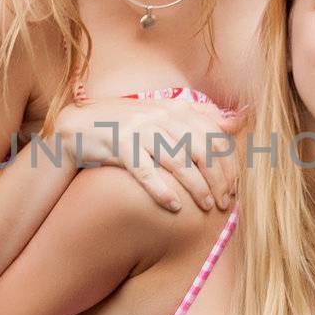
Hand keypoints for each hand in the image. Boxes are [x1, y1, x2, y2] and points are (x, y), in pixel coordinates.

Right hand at [53, 97, 241, 212]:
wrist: (79, 127)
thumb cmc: (127, 127)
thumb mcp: (162, 116)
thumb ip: (198, 118)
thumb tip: (236, 122)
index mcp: (174, 108)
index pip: (213, 136)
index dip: (228, 164)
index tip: (234, 187)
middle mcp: (159, 115)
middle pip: (200, 150)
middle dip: (217, 179)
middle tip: (223, 203)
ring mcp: (139, 129)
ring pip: (177, 161)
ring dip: (196, 187)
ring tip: (206, 206)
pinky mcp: (119, 145)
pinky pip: (146, 171)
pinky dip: (161, 190)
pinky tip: (174, 206)